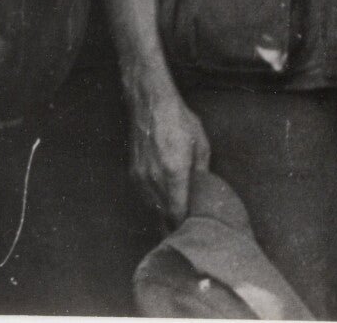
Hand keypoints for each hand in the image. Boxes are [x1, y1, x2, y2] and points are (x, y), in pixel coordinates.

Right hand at [126, 78, 211, 223]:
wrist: (149, 101)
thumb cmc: (179, 120)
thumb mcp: (200, 145)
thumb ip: (202, 174)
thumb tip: (203, 194)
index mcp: (173, 173)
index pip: (178, 213)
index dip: (186, 227)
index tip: (196, 233)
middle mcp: (153, 178)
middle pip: (162, 216)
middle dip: (175, 227)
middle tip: (189, 235)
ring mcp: (140, 176)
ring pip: (152, 208)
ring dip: (163, 217)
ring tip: (177, 225)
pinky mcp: (133, 171)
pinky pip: (145, 196)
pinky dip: (155, 204)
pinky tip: (164, 205)